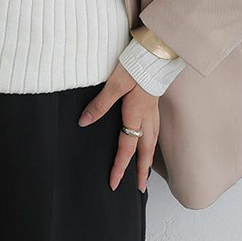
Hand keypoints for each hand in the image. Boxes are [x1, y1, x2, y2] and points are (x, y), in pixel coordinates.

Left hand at [77, 62, 157, 192]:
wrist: (156, 52)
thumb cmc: (136, 66)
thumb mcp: (114, 84)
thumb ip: (100, 104)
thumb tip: (84, 122)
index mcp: (136, 115)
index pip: (126, 149)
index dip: (119, 168)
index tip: (113, 184)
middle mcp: (147, 117)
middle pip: (145, 151)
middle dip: (141, 171)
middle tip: (139, 188)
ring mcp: (153, 111)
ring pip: (153, 142)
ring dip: (149, 159)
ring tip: (146, 172)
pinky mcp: (155, 102)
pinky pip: (155, 130)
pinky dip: (152, 143)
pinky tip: (150, 142)